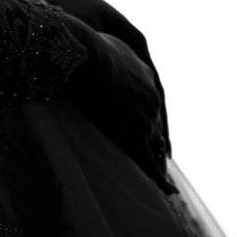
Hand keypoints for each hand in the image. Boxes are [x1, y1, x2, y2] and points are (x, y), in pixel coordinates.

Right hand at [68, 21, 174, 193]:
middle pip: (158, 124)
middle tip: (160, 160)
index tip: (150, 130)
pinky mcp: (136, 132)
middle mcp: (152, 93)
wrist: (85, 52)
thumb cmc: (79, 46)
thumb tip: (69, 48)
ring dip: (158, 163)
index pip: (151, 100)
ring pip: (155, 145)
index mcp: (143, 71)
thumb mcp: (94, 45)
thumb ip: (93, 54)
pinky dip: (159, 179)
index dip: (150, 117)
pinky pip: (148, 161)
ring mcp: (146, 113)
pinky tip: (166, 191)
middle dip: (158, 143)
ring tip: (164, 183)